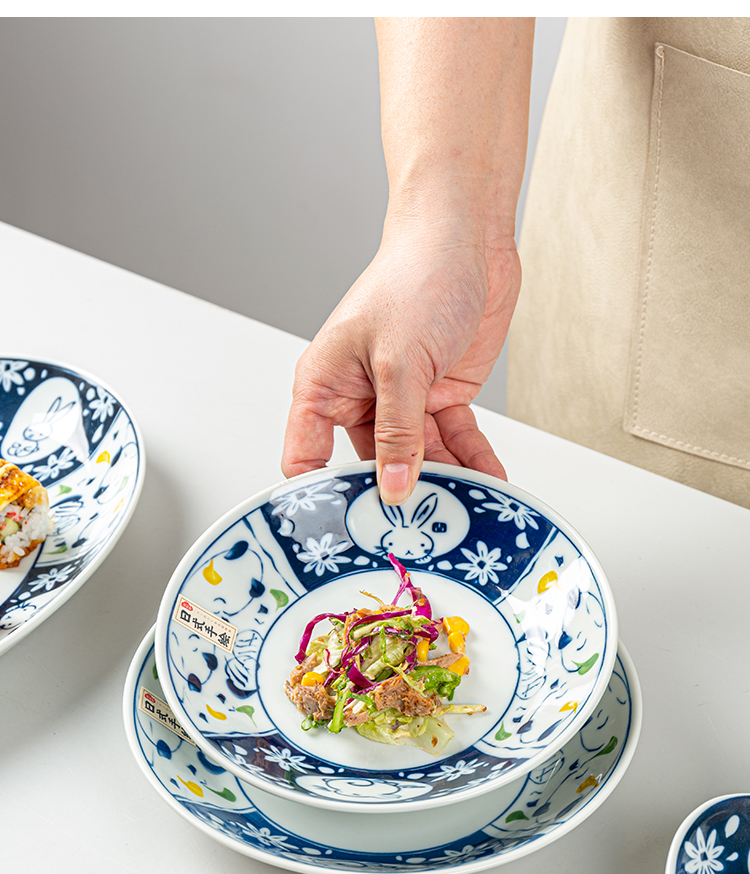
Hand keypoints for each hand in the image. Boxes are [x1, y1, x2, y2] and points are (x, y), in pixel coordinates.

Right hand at [282, 220, 518, 503]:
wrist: (469, 238)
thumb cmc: (416, 275)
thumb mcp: (400, 362)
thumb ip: (396, 432)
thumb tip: (393, 488)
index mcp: (324, 385)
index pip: (306, 458)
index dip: (320, 496)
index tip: (344, 530)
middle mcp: (359, 398)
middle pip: (368, 468)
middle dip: (394, 498)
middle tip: (416, 533)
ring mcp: (402, 401)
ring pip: (417, 461)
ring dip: (443, 485)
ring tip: (463, 512)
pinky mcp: (439, 398)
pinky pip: (453, 443)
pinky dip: (472, 462)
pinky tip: (489, 482)